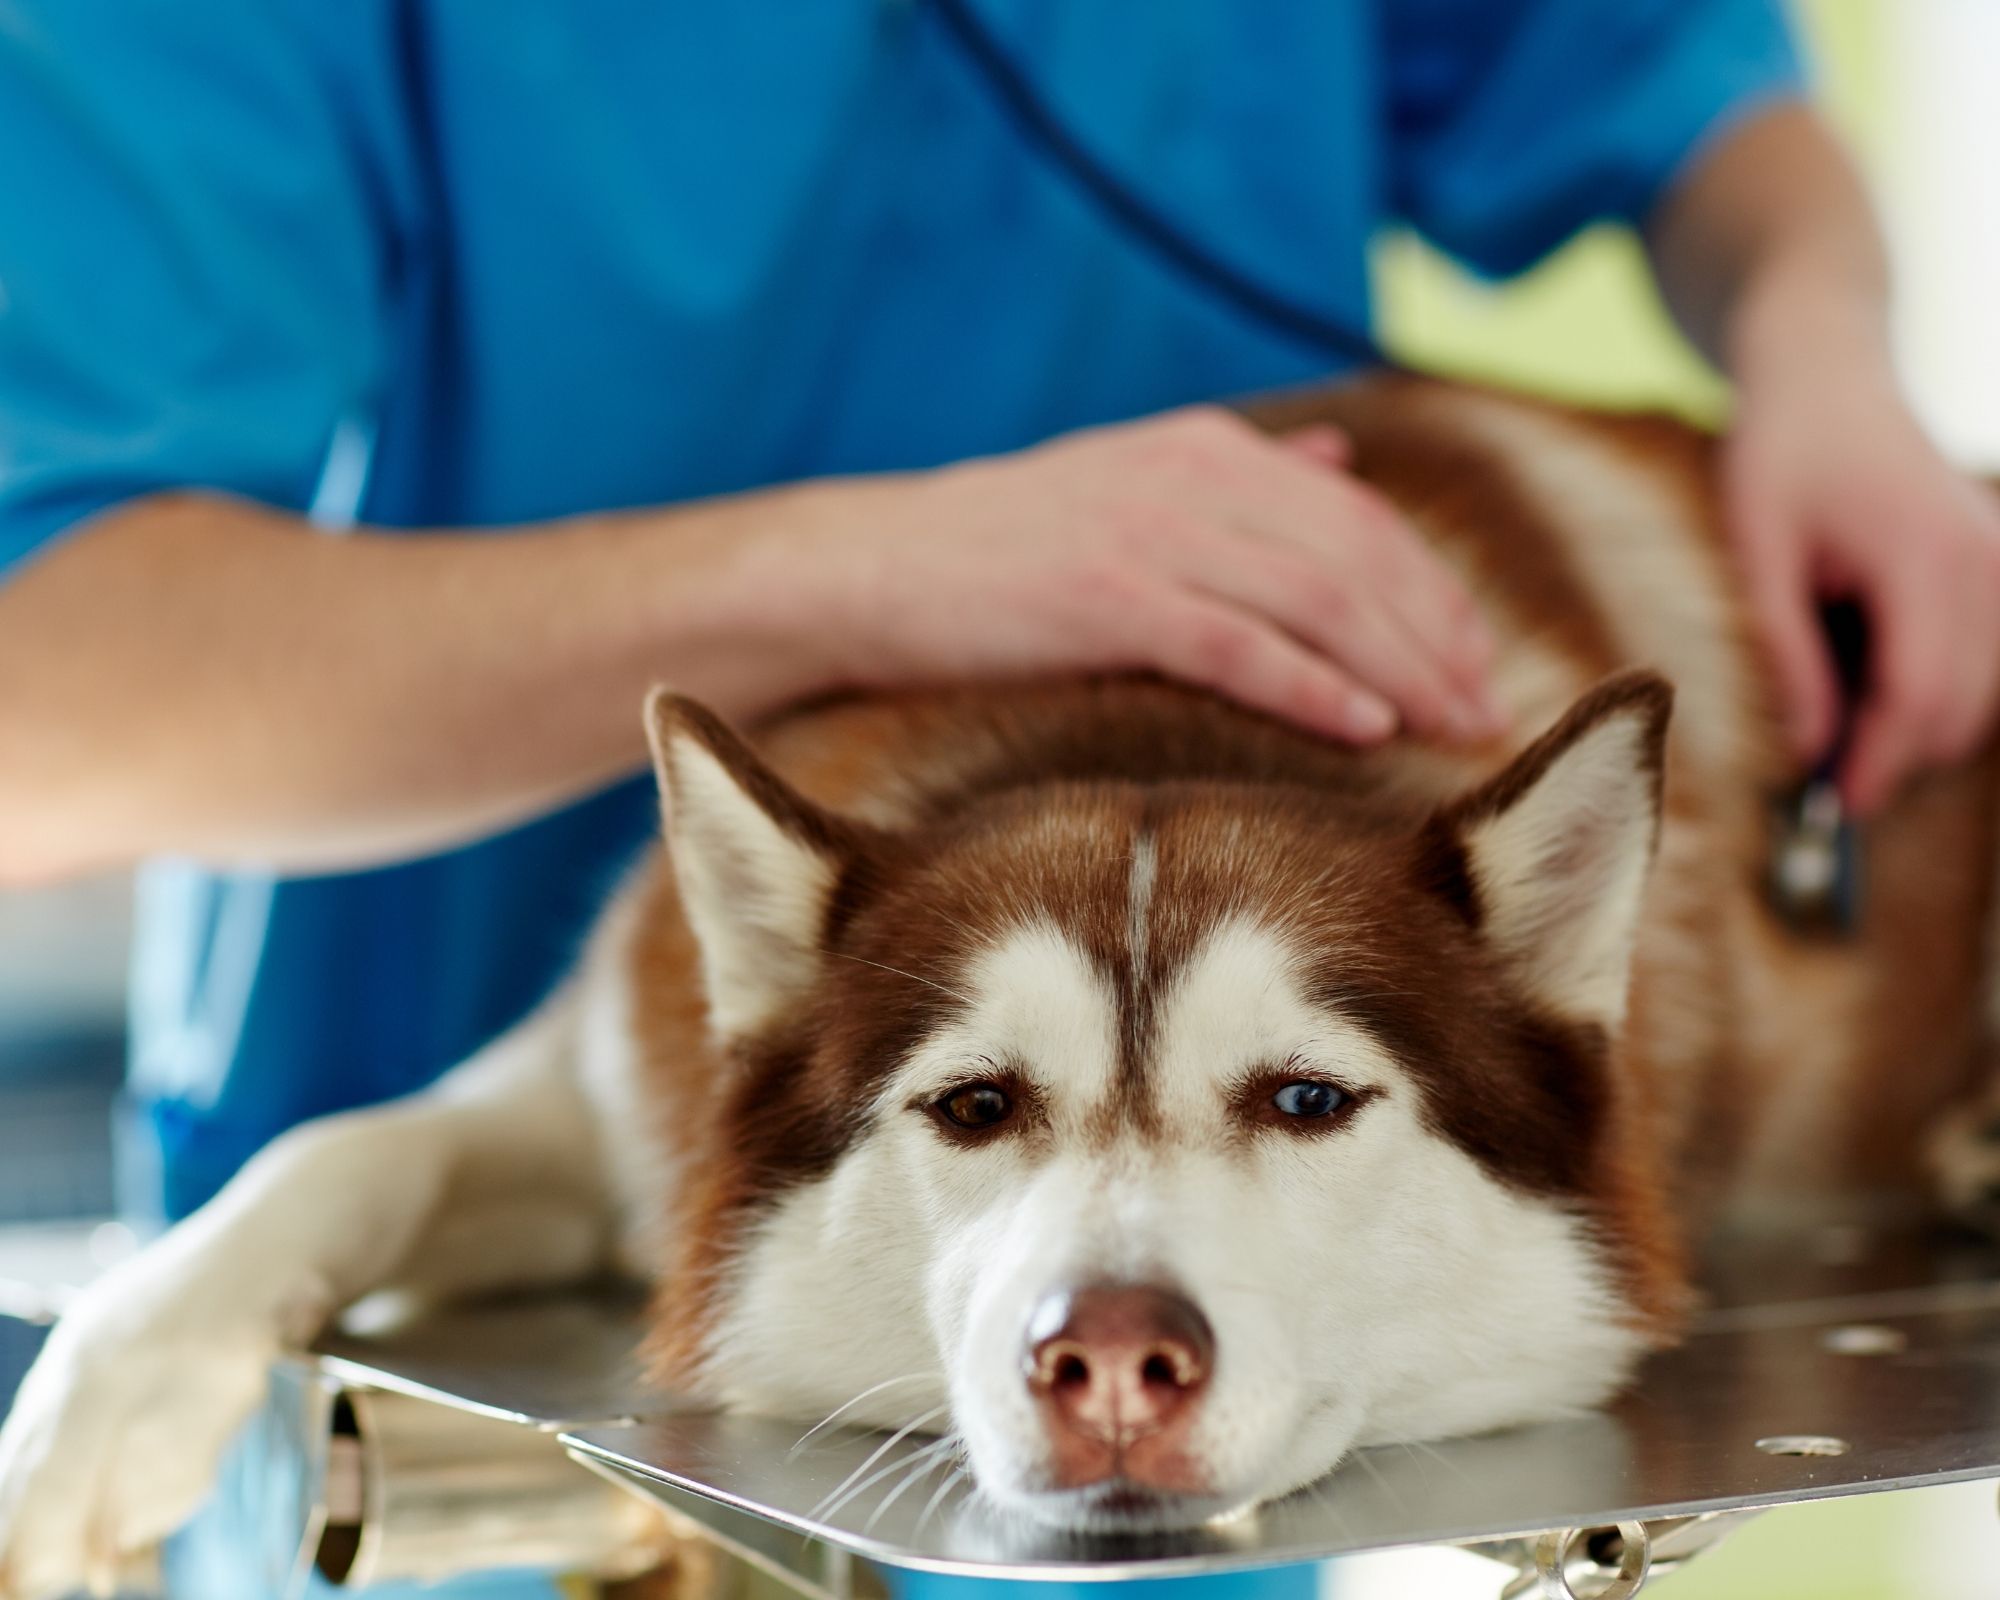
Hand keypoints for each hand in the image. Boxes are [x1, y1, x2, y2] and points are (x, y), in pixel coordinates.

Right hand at [771, 406, 1504, 743]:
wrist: (872, 568)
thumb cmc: (1000, 550)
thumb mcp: (1130, 482)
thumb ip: (1241, 474)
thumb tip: (1341, 457)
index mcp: (1207, 449)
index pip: (1359, 516)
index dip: (1432, 590)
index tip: (1479, 662)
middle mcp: (1194, 477)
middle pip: (1359, 557)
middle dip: (1438, 637)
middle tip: (1489, 716)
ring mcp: (1150, 533)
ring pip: (1317, 599)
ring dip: (1401, 669)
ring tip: (1454, 729)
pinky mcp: (1105, 595)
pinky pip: (1236, 644)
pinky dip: (1311, 685)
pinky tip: (1366, 729)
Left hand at [1725, 344, 1999, 812]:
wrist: (1827, 377)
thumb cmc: (1780, 453)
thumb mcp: (1755, 551)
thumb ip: (1784, 649)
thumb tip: (1807, 746)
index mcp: (1923, 555)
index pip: (1918, 694)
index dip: (1878, 763)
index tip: (1833, 807)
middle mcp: (1983, 561)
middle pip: (1959, 707)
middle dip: (1895, 756)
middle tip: (1820, 780)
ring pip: (1981, 694)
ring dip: (1916, 725)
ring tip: (1833, 718)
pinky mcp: (1997, 565)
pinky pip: (1984, 660)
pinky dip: (1934, 688)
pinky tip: (1867, 677)